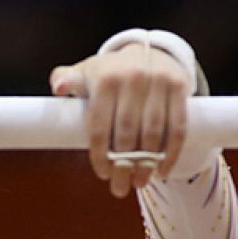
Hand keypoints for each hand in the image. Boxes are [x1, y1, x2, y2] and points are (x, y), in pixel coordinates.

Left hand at [49, 41, 192, 197]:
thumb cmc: (109, 72)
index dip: (101, 155)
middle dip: (123, 166)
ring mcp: (158, 81)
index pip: (100, 126)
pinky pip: (178, 127)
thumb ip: (66, 79)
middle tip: (120, 188)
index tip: (103, 173)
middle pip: (127, 134)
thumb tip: (58, 87)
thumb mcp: (85, 73)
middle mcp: (132, 77)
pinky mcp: (179, 86)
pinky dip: (172, 153)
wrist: (146, 50)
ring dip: (147, 164)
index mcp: (105, 78)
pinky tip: (162, 170)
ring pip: (153, 133)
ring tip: (139, 182)